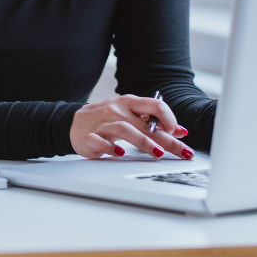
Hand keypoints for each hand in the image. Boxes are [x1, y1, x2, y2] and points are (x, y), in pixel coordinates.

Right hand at [69, 94, 193, 160]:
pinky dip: (110, 147)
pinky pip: (100, 141)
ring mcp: (103, 123)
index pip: (155, 105)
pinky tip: (120, 154)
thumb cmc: (106, 120)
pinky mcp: (90, 136)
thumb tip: (180, 131)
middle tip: (183, 151)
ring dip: (143, 142)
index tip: (178, 133)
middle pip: (146, 123)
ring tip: (158, 153)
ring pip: (125, 129)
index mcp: (129, 103)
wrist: (74, 123)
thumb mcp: (130, 115)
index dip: (169, 119)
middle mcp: (117, 110)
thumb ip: (153, 122)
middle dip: (167, 139)